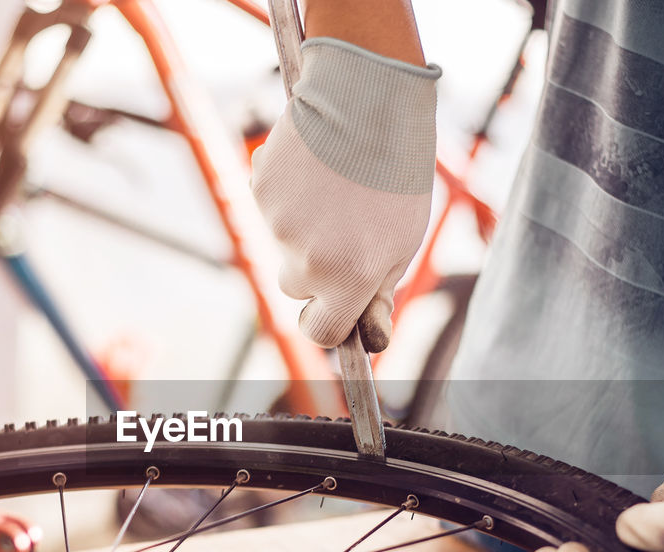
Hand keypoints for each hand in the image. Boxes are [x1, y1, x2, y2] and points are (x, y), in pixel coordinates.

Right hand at [251, 38, 439, 350]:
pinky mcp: (260, 190)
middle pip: (296, 287)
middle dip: (315, 268)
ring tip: (334, 187)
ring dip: (302, 226)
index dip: (326, 321)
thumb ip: (379, 292)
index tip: (331, 307)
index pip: (320, 332)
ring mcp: (279, 224)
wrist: (370, 100)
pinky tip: (314, 169)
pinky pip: (269, 208)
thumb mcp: (403, 241)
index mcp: (348, 278)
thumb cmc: (397, 174)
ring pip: (282, 244)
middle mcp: (307, 259)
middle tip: (346, 224)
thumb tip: (370, 340)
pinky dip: (286, 194)